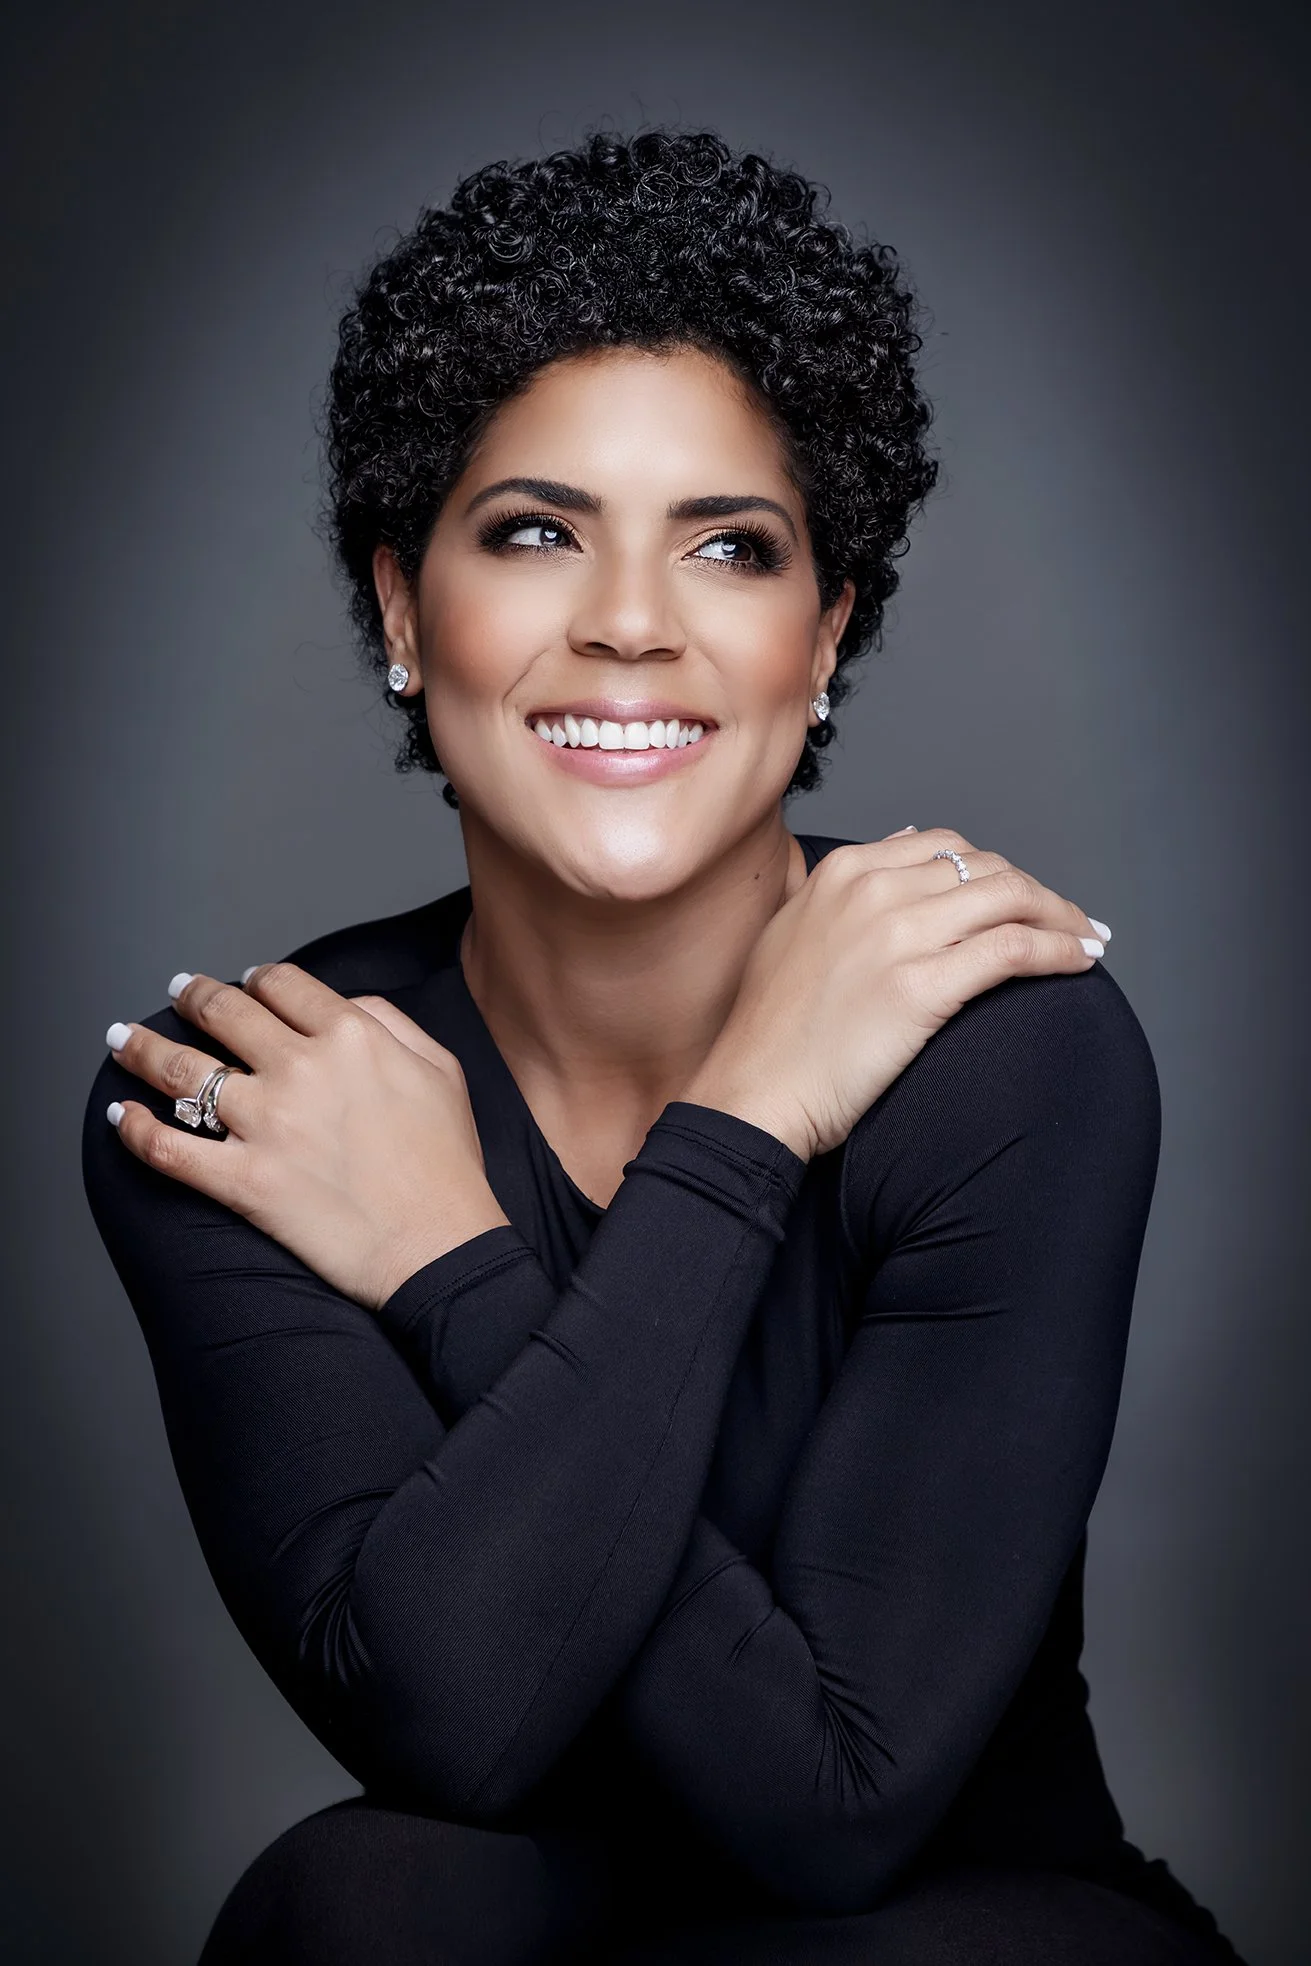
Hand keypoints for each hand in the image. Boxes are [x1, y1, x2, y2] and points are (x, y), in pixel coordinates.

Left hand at [104, 964, 509, 1309]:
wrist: (440, 1247)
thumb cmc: (449, 1165)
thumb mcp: (441, 1070)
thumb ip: (391, 1022)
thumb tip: (343, 1005)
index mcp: (351, 1036)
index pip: (282, 986)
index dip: (256, 980)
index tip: (245, 983)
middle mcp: (301, 1070)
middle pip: (224, 1013)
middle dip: (192, 997)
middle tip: (177, 994)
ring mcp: (266, 1126)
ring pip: (182, 1072)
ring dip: (142, 1048)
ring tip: (122, 1038)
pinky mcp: (243, 1181)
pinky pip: (169, 1150)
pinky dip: (136, 1130)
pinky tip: (122, 1116)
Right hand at [681, 826, 1110, 1161]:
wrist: (752, 1091)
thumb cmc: (770, 1030)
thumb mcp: (794, 930)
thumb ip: (846, 887)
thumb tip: (905, 844)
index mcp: (844, 872)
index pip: (945, 847)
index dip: (994, 870)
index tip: (1019, 898)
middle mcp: (873, 891)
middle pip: (986, 869)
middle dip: (1037, 893)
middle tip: (1069, 921)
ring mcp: (899, 935)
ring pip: (1010, 900)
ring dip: (1062, 917)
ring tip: (1088, 939)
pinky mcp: (923, 987)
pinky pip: (1014, 951)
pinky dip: (1059, 950)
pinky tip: (1080, 962)